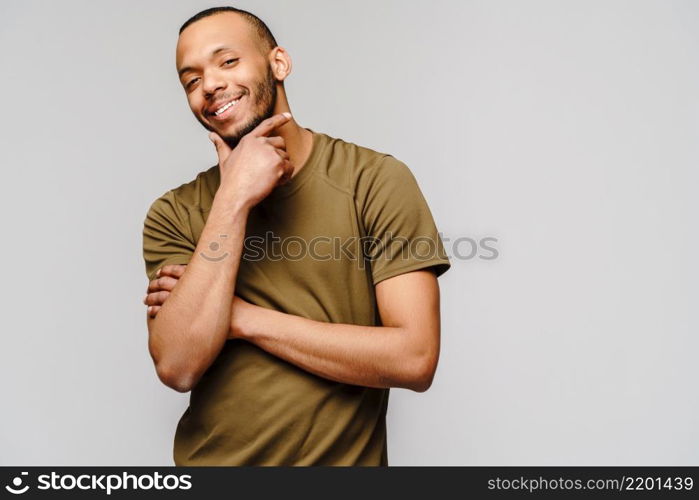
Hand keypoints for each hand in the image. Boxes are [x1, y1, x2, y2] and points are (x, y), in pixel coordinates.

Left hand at [142, 264, 258, 338]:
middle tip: (149, 288)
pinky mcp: (187, 316)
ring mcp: (190, 302)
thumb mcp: (224, 290)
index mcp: (201, 278)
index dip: (166, 270)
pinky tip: (150, 311)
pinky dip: (155, 309)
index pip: (178, 270)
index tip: (158, 273)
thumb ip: (210, 284)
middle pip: (167, 282)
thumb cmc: (235, 307)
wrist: (243, 319)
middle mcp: (194, 288)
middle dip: (155, 284)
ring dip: (152, 297)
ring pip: (163, 296)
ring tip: (146, 300)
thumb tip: (202, 281)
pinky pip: (165, 311)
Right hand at [209, 112, 293, 209]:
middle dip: (278, 155)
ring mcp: (270, 152)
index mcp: (249, 139)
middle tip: (268, 170)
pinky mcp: (278, 164)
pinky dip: (285, 176)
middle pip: (280, 143)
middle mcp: (261, 143)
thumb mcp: (225, 159)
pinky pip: (290, 167)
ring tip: (267, 178)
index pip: (266, 125)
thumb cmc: (231, 180)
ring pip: (286, 157)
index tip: (288, 116)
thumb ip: (221, 145)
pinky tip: (274, 182)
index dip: (279, 119)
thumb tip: (212, 135)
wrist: (235, 194)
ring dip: (281, 168)